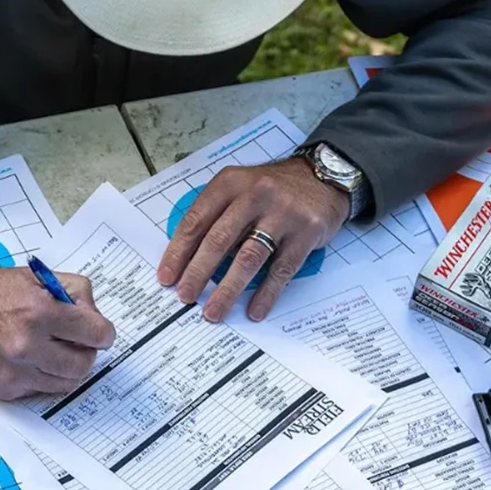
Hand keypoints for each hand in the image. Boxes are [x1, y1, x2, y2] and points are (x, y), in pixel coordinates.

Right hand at [0, 265, 114, 400]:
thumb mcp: (32, 277)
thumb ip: (72, 292)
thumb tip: (95, 316)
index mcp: (40, 311)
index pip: (98, 334)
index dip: (101, 332)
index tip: (97, 332)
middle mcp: (28, 344)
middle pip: (85, 363)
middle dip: (85, 352)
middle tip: (73, 342)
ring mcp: (16, 371)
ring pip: (67, 382)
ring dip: (66, 368)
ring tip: (51, 350)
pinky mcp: (5, 388)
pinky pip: (41, 391)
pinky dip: (42, 377)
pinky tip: (29, 361)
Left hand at [157, 158, 349, 323]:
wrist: (323, 177)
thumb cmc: (276, 189)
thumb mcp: (241, 187)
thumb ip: (218, 213)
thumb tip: (192, 256)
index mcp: (231, 183)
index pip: (196, 220)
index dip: (179, 252)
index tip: (167, 277)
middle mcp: (255, 195)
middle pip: (219, 240)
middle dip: (198, 273)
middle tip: (185, 297)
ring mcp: (282, 215)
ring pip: (248, 258)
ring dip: (228, 289)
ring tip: (213, 311)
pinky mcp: (305, 233)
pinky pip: (281, 270)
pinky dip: (266, 293)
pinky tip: (255, 310)